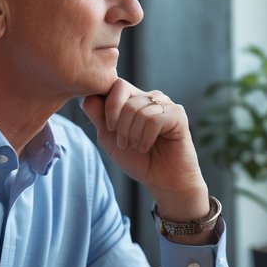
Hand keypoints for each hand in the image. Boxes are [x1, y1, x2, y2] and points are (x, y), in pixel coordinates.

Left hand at [81, 80, 208, 219]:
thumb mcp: (109, 138)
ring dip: (133, 135)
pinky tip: (147, 147)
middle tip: (126, 144)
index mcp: (135, 99)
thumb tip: (88, 97)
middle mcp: (151, 97)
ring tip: (137, 147)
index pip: (117, 85)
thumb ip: (98, 116)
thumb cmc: (137, 160)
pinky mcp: (178, 115)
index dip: (109, 107)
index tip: (110, 128)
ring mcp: (166, 105)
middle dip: (120, 127)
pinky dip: (146, 138)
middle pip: (126, 98)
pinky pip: (154, 119)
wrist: (162, 181)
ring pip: (139, 110)